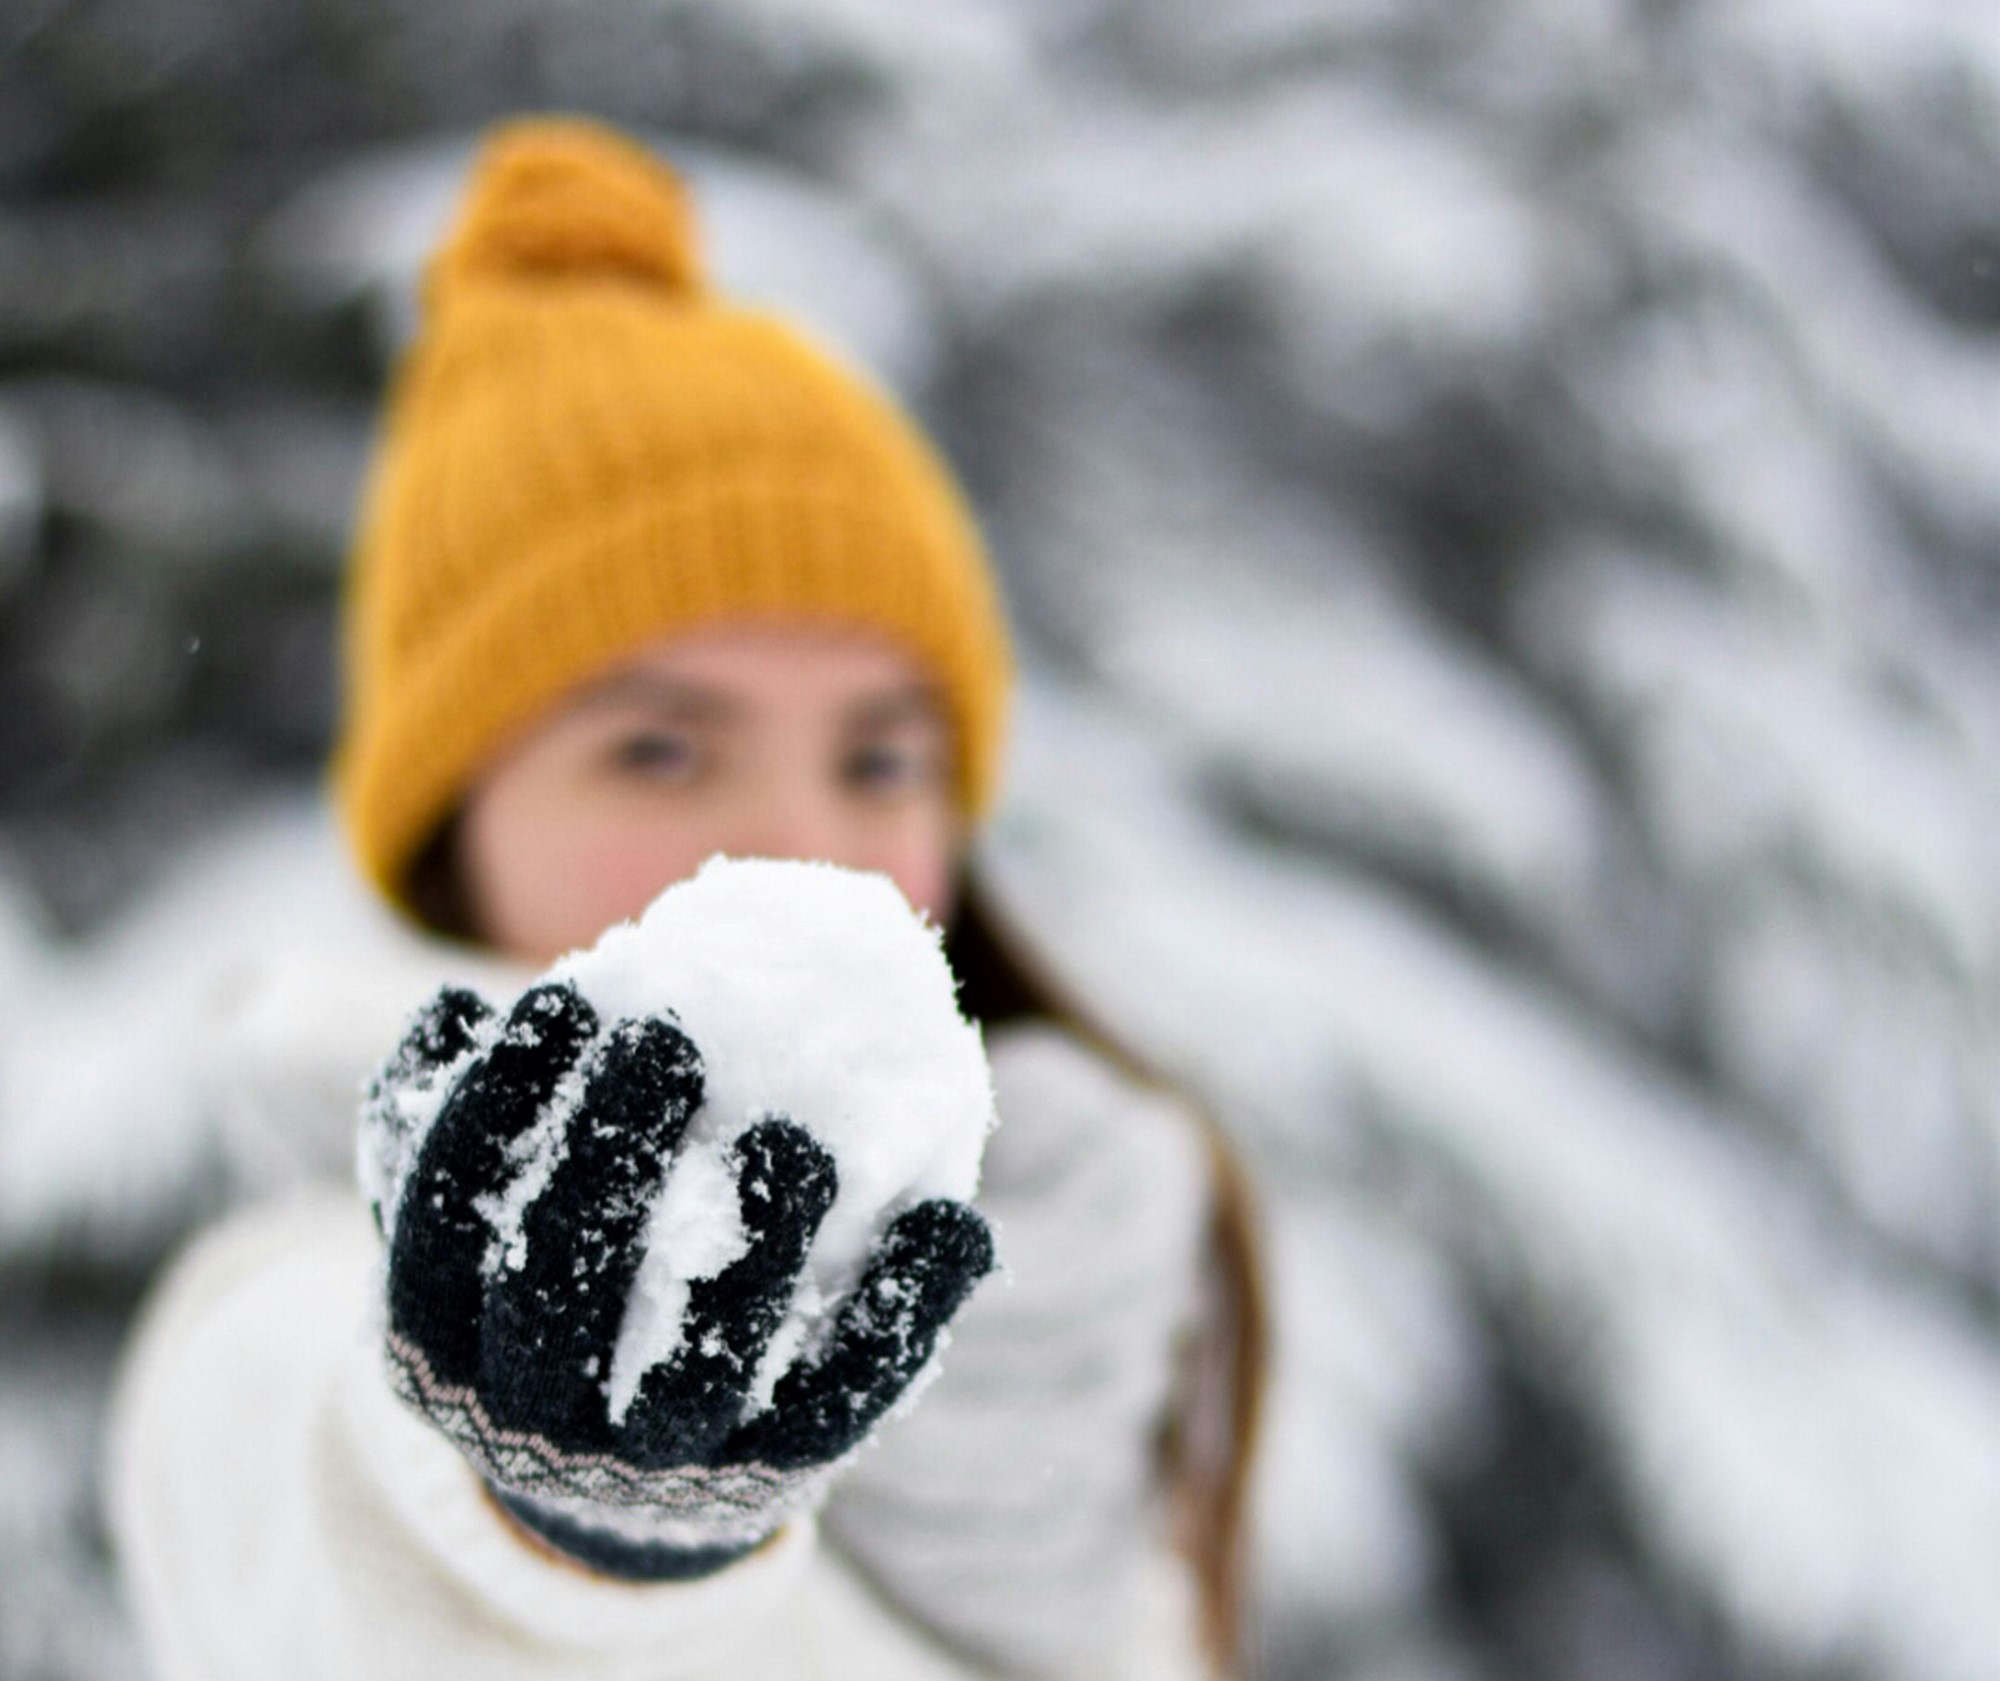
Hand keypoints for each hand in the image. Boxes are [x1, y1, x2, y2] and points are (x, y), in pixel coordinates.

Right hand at [360, 980, 994, 1576]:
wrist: (619, 1488)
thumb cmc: (546, 1293)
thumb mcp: (473, 1226)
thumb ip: (442, 1125)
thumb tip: (457, 1011)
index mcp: (440, 1343)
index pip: (438, 1228)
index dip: (491, 1112)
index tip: (564, 997)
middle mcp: (535, 1420)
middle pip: (552, 1297)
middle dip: (604, 1159)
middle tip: (666, 1038)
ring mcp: (659, 1461)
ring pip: (699, 1372)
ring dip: (753, 1248)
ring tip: (794, 1135)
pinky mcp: (773, 1473)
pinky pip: (842, 1404)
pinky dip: (898, 1313)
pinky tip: (949, 1220)